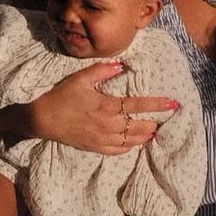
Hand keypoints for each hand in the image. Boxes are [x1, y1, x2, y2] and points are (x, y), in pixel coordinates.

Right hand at [28, 61, 177, 154]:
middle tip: (166, 119)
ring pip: (131, 140)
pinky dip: (129, 147)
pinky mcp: (95, 147)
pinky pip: (118, 151)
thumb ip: (102, 71)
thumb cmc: (61, 96)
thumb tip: (122, 65)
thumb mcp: (80, 78)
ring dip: (145, 136)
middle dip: (155, 123)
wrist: (42, 119)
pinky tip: (134, 142)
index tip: (173, 104)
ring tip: (154, 131)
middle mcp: (107, 125)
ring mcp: (102, 139)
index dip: (157, 104)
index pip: (138, 105)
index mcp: (106, 106)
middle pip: (139, 126)